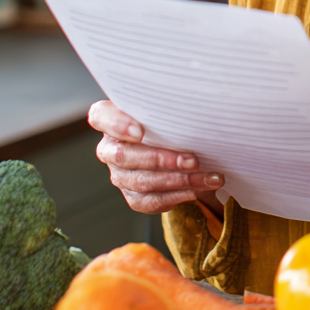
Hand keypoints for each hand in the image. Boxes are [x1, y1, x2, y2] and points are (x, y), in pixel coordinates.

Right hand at [88, 100, 224, 214]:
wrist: (182, 146)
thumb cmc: (173, 120)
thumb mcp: (169, 109)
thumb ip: (170, 108)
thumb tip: (197, 110)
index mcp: (112, 118)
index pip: (101, 116)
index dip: (116, 124)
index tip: (139, 131)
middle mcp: (111, 148)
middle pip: (125, 156)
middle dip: (162, 159)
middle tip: (193, 160)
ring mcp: (120, 174)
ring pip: (142, 182)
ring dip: (179, 181)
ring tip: (208, 178)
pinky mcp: (133, 195)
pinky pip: (150, 201)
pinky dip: (176, 196)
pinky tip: (196, 190)